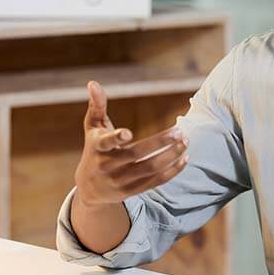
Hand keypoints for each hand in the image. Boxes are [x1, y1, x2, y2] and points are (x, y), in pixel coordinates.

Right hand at [74, 81, 188, 206]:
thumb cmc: (93, 149)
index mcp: (98, 147)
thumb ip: (96, 105)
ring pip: (149, 169)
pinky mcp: (131, 191)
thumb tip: (93, 82)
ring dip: (170, 156)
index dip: (117, 138)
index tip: (129, 132)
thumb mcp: (92, 127)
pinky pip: (155, 182)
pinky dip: (171, 172)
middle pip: (137, 155)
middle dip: (160, 143)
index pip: (106, 143)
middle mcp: (107, 166)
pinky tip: (184, 159)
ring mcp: (119, 181)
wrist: (88, 188)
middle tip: (180, 132)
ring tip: (185, 142)